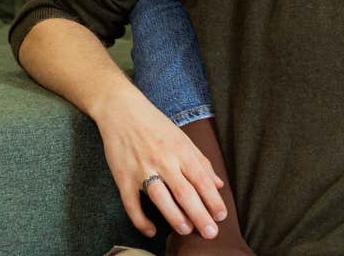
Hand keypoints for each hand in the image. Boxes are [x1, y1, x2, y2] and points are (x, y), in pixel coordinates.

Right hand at [93, 87, 227, 240]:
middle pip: (184, 192)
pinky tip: (151, 230)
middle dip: (199, 214)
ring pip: (160, 197)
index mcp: (181, 150)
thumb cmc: (155, 125)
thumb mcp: (182, 138)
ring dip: (174, 216)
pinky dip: (140, 219)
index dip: (213, 199)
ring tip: (186, 230)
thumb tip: (219, 184)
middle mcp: (163, 160)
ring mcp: (142, 169)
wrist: (122, 111)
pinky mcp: (123, 177)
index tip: (221, 216)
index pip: (201, 179)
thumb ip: (201, 162)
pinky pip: (131, 203)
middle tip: (210, 233)